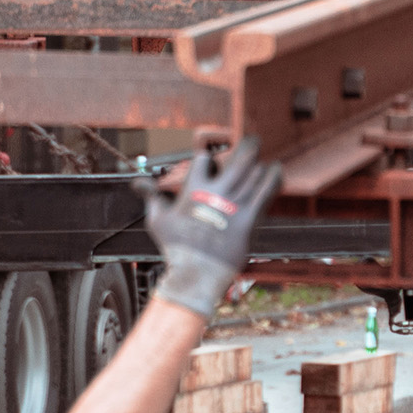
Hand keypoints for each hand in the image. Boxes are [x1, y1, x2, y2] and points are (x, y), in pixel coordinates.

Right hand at [141, 138, 279, 318]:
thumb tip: (137, 183)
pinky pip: (266, 191)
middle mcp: (216, 192)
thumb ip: (151, 196)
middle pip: (239, 156)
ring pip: (254, 171)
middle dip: (248, 144)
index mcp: (194, 188)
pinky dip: (273, 177)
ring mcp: (234, 205)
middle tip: (253, 140)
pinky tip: (275, 170)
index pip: (205, 157)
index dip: (210, 156)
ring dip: (259, 164)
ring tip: (261, 162)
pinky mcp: (249, 219)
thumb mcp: (157, 218)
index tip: (214, 160)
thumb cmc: (175, 246)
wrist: (196, 272)